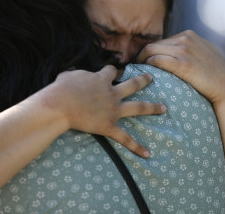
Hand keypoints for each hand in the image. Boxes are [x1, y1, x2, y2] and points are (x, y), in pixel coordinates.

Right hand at [47, 65, 165, 157]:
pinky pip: (125, 138)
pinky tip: (147, 154)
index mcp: (101, 79)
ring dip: (152, 108)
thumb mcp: (66, 76)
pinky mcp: (109, 126)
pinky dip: (136, 147)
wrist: (61, 105)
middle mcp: (112, 93)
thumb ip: (72, 75)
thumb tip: (69, 76)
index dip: (113, 71)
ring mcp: (113, 109)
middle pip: (132, 84)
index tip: (115, 71)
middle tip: (151, 78)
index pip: (111, 71)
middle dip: (143, 80)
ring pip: (138, 107)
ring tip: (164, 108)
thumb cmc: (61, 90)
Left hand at [136, 30, 224, 104]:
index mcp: (188, 35)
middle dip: (140, 56)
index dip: (149, 52)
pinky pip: (156, 60)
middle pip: (153, 44)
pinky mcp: (183, 63)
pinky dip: (146, 66)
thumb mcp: (203, 53)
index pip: (161, 41)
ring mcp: (184, 50)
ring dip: (140, 61)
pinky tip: (143, 74)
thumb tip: (173, 52)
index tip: (141, 62)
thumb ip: (189, 49)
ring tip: (135, 72)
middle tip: (132, 68)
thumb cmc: (214, 74)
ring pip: (151, 51)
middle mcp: (185, 38)